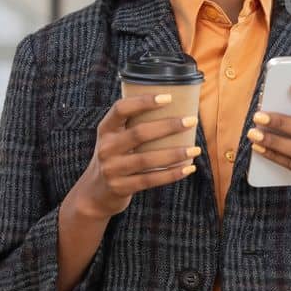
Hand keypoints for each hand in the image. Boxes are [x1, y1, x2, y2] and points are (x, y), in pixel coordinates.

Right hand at [71, 94, 201, 218]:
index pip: (121, 109)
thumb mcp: (115, 138)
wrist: (95, 192)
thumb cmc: (116, 156)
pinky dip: (171, 174)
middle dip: (168, 126)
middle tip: (191, 121)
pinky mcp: (120, 187)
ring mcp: (111, 169)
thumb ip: (134, 124)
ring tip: (196, 149)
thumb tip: (175, 105)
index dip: (143, 102)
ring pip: (147, 159)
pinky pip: (150, 180)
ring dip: (175, 154)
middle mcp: (106, 148)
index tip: (168, 97)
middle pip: (139, 133)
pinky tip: (188, 169)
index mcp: (105, 129)